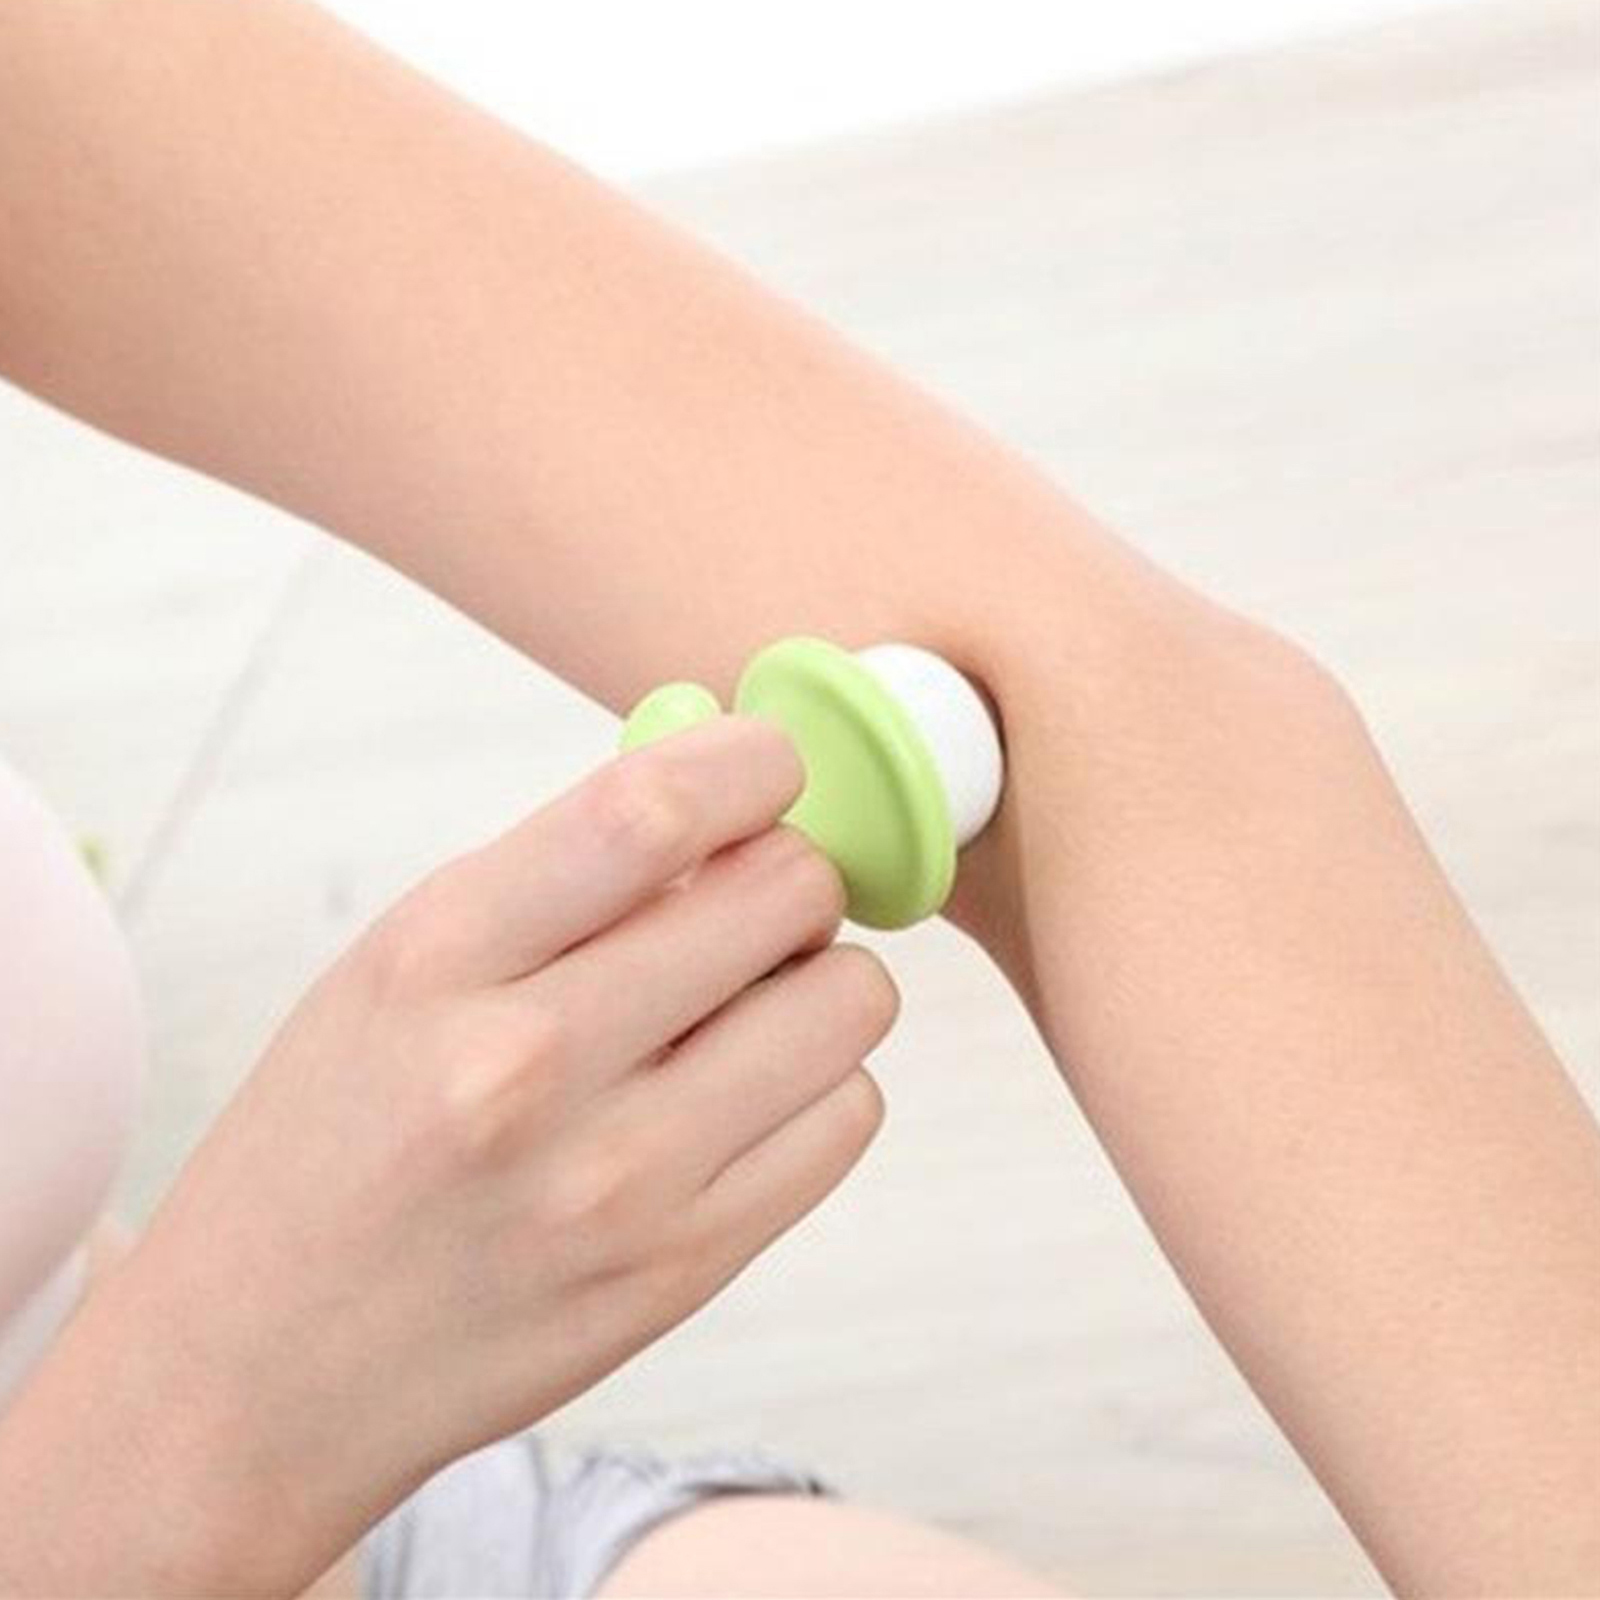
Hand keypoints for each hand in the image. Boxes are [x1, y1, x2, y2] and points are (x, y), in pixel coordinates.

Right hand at [1, 715, 895, 1595]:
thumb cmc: (328, 1145)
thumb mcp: (395, 971)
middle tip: (759, 896)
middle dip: (796, 870)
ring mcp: (617, 1180)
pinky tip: (750, 1092)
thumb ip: (556, 881)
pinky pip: (846, 1118)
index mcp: (438, 959)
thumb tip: (728, 806)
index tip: (768, 764)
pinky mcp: (682, 1268)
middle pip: (782, 894)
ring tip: (754, 1001)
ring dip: (823, 977)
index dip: (750, 762)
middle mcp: (528, 1064)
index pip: (649, 810)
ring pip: (845, 1005)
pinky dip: (823, 1082)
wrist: (260, 1373)